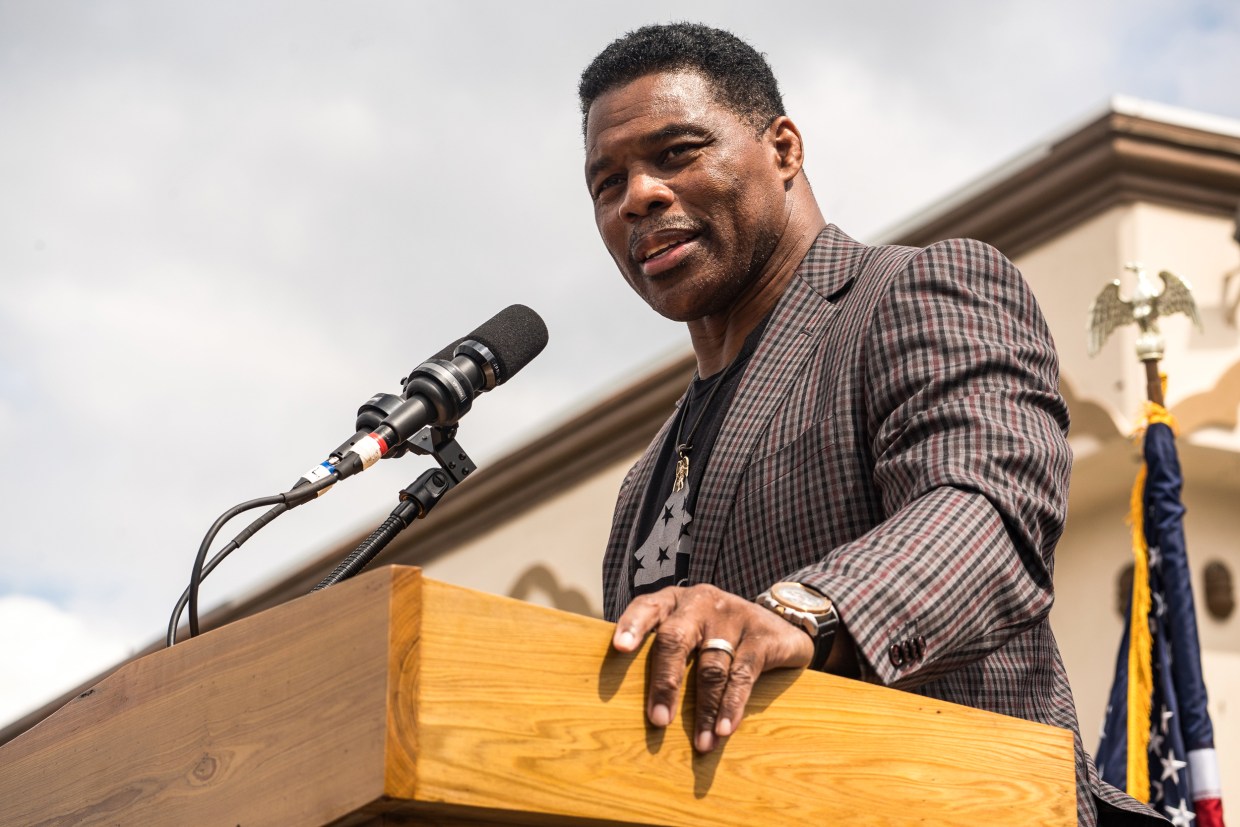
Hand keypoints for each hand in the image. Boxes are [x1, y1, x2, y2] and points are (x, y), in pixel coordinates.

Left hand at [612, 583, 813, 752]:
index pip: (647, 608)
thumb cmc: (717, 633)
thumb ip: (663, 650)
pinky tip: (724, 729)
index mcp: (674, 601)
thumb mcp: (689, 630)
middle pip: (675, 639)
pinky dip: (731, 705)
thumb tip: (627, 699)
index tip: (620, 648)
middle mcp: (700, 603)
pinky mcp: (760, 636)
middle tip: (658, 721)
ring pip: (711, 667)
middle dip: (665, 683)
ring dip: (704, 710)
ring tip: (700, 743)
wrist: (780, 619)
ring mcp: (732, 616)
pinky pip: (742, 675)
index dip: (632, 626)